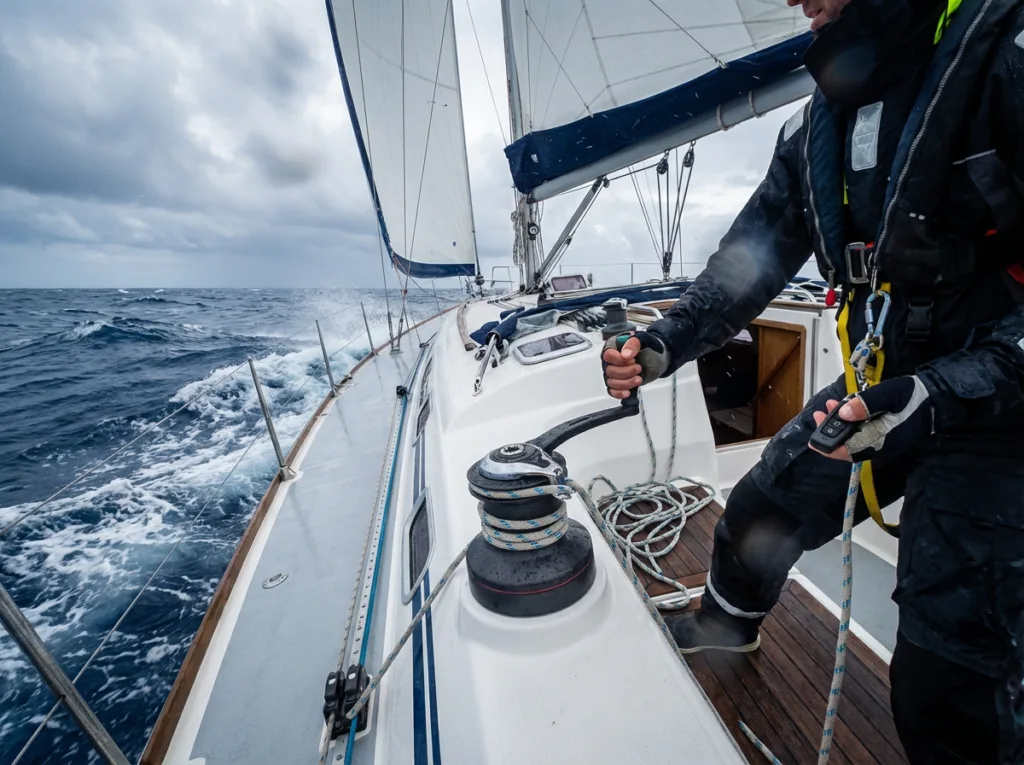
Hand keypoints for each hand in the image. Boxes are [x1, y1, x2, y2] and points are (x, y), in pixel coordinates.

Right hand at [601, 332, 669, 399]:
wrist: (654, 357)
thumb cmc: (645, 347)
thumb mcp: (642, 340)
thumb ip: (632, 344)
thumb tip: (625, 354)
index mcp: (613, 348)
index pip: (608, 356)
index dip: (619, 360)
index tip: (632, 359)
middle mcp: (610, 362)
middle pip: (610, 371)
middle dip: (626, 372)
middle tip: (639, 368)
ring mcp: (613, 374)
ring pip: (612, 383)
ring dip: (626, 383)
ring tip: (639, 379)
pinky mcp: (618, 384)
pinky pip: (612, 391)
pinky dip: (619, 393)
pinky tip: (628, 392)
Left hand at [810, 376, 932, 461]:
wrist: (938, 399)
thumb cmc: (914, 397)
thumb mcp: (889, 395)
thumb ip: (866, 404)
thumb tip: (844, 413)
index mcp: (880, 440)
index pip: (849, 451)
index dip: (829, 448)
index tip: (813, 442)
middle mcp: (879, 446)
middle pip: (848, 446)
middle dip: (831, 431)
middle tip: (819, 414)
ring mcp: (882, 442)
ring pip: (853, 439)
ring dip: (839, 425)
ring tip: (829, 406)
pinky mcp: (884, 435)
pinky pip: (861, 433)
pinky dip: (850, 422)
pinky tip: (844, 407)